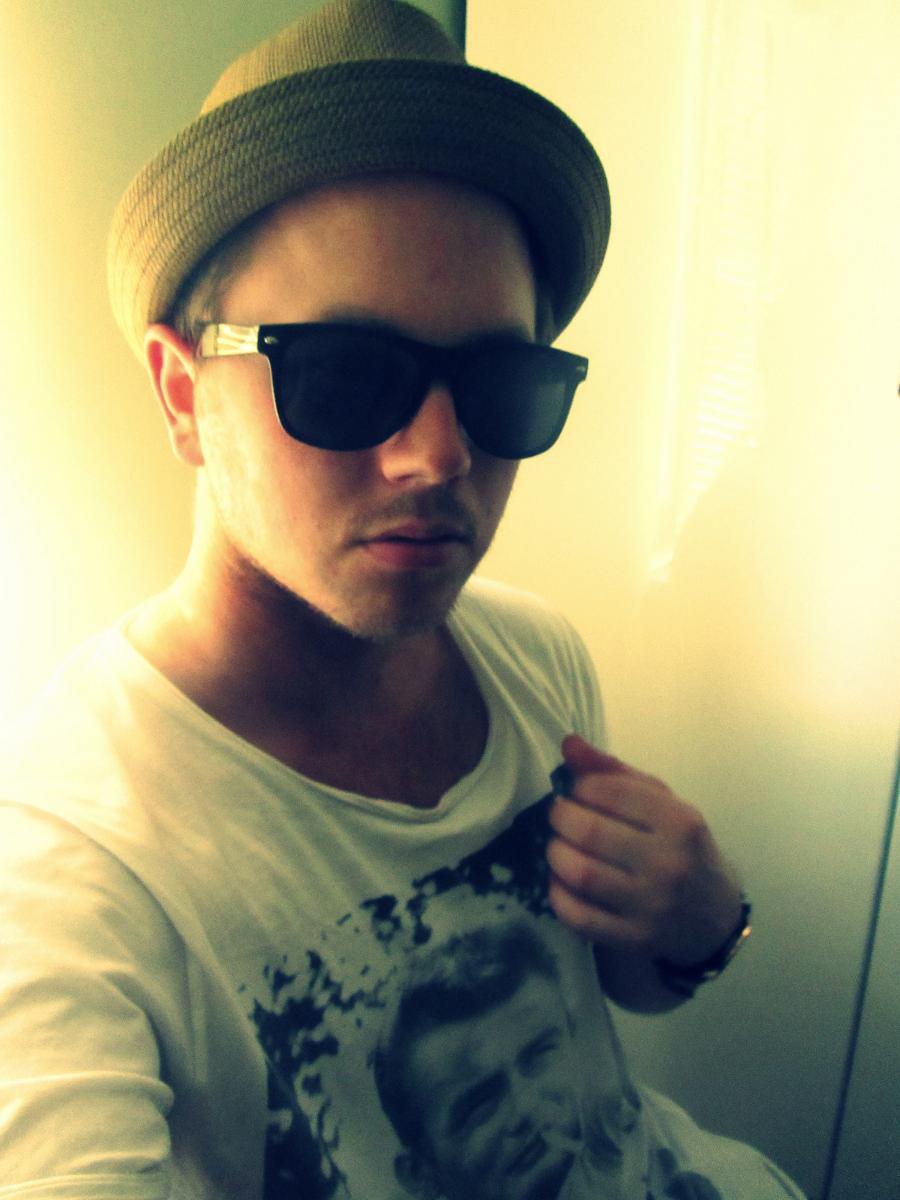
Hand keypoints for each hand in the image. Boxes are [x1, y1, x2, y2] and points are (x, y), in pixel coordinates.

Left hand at [547, 735, 742, 965]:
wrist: (714, 914)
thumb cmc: (680, 846)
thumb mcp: (660, 802)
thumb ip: (614, 772)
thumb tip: (568, 744)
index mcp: (679, 821)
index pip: (611, 791)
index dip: (579, 786)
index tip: (575, 790)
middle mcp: (669, 863)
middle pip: (589, 832)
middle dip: (561, 817)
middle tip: (559, 816)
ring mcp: (652, 906)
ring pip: (580, 874)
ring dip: (556, 855)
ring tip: (559, 846)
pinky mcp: (635, 939)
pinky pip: (579, 917)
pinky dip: (558, 896)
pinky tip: (561, 882)